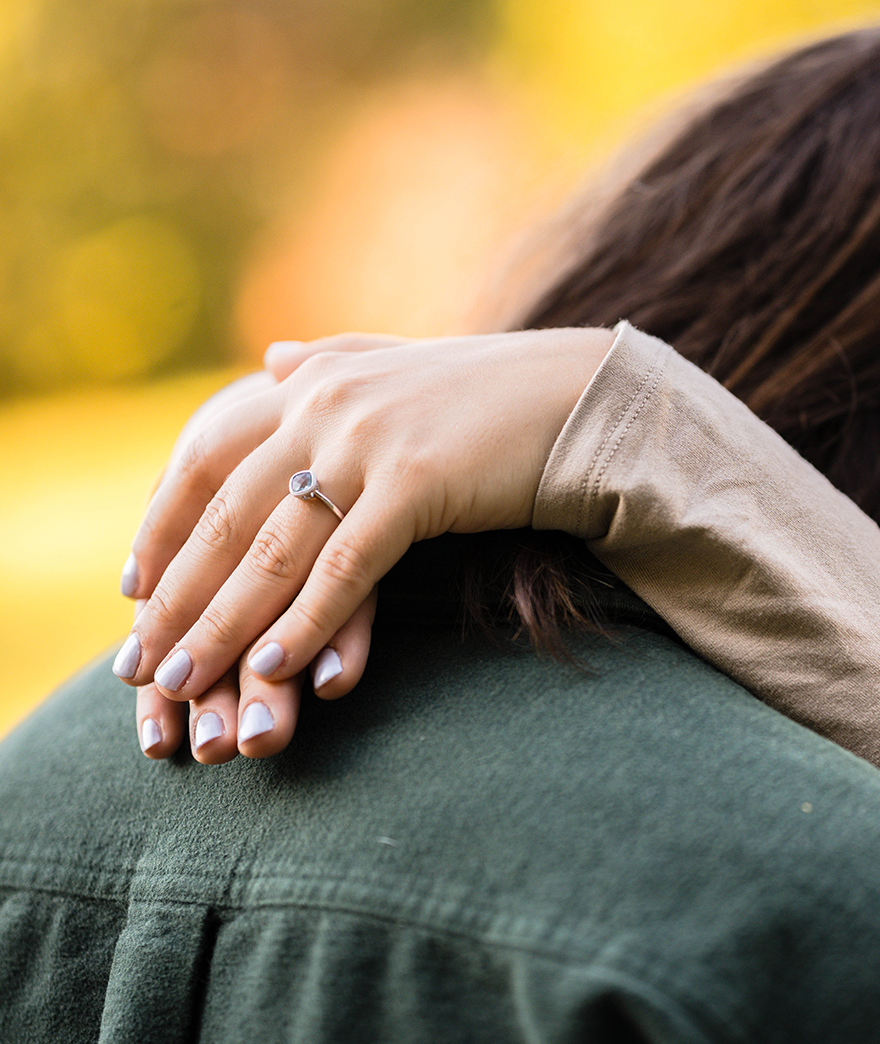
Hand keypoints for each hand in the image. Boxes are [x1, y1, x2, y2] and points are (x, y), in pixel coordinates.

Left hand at [117, 328, 615, 761]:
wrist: (580, 395)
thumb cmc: (494, 393)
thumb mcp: (400, 364)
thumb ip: (332, 361)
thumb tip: (271, 359)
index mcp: (312, 379)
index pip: (204, 459)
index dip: (162, 528)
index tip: (133, 591)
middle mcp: (325, 402)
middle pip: (225, 516)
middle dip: (178, 600)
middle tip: (139, 666)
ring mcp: (369, 442)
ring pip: (273, 551)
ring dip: (222, 627)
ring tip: (184, 686)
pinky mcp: (418, 483)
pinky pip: (346, 568)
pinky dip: (306, 623)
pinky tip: (277, 670)